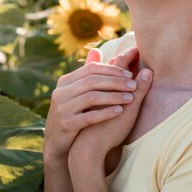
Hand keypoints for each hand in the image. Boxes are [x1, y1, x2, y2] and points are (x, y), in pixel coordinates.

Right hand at [43, 45, 142, 162]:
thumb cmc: (73, 113)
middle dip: (116, 82)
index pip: (91, 69)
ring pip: (92, 97)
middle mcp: (61, 92)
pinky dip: (106, 113)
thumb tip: (97, 50)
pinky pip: (89, 116)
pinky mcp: (66, 124)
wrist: (57, 141)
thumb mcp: (76, 92)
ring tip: (131, 98)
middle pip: (92, 81)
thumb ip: (86, 73)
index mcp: (65, 81)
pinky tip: (120, 111)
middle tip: (134, 85)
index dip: (112, 70)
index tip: (130, 74)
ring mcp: (62, 108)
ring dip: (114, 96)